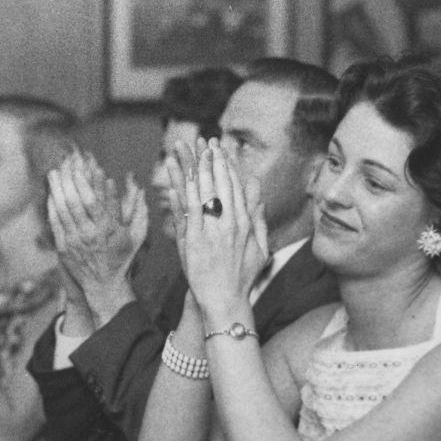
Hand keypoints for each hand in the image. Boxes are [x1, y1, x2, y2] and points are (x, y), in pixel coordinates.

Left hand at [47, 150, 146, 323]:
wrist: (104, 284)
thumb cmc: (122, 257)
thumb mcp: (136, 235)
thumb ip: (139, 210)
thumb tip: (140, 188)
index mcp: (108, 231)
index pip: (95, 201)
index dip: (89, 182)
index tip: (86, 167)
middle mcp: (90, 235)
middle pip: (75, 202)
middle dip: (69, 179)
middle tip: (65, 163)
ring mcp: (74, 241)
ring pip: (62, 209)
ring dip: (57, 188)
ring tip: (54, 172)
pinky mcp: (63, 247)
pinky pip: (55, 222)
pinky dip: (52, 205)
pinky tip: (52, 193)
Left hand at [168, 138, 268, 321]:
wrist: (225, 300)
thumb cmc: (242, 277)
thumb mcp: (260, 249)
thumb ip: (259, 221)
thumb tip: (258, 198)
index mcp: (245, 223)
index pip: (236, 186)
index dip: (228, 165)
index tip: (222, 148)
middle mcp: (229, 224)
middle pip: (220, 184)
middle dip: (213, 160)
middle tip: (207, 140)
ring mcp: (211, 232)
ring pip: (204, 192)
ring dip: (196, 168)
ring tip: (190, 149)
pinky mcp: (194, 241)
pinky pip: (188, 211)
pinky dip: (184, 193)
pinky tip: (179, 177)